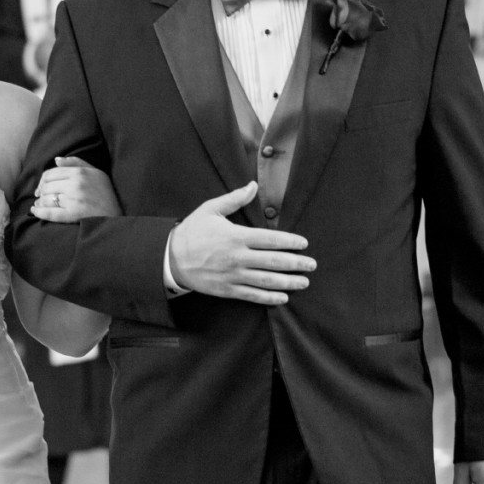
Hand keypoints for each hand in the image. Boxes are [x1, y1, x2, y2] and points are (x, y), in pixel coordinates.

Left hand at [32, 156, 121, 221]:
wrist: (117, 215)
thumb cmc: (106, 193)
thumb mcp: (95, 172)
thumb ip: (76, 163)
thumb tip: (56, 160)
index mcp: (80, 172)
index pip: (51, 173)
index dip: (43, 180)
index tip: (42, 186)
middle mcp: (76, 185)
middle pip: (47, 186)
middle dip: (41, 191)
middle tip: (40, 196)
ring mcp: (74, 200)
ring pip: (47, 199)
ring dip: (40, 202)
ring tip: (39, 204)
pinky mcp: (73, 215)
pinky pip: (50, 213)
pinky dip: (40, 212)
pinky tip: (35, 211)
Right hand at [168, 182, 314, 304]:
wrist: (170, 258)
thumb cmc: (192, 231)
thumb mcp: (210, 209)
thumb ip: (234, 199)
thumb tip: (253, 185)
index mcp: (236, 236)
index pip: (270, 239)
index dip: (290, 242)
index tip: (303, 244)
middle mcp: (237, 257)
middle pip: (273, 262)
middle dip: (296, 264)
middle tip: (312, 265)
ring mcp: (232, 275)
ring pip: (266, 281)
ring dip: (288, 283)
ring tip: (304, 282)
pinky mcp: (227, 290)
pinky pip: (252, 295)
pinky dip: (269, 298)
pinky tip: (283, 298)